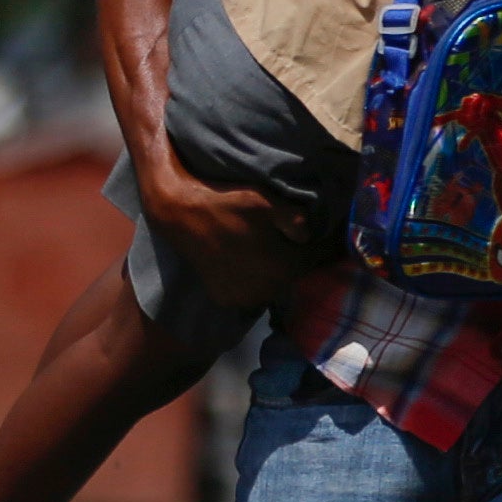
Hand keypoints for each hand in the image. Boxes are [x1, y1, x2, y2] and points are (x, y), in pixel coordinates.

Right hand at [136, 151, 322, 302]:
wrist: (180, 215)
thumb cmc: (227, 204)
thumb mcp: (266, 202)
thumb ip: (296, 220)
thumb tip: (309, 236)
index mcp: (283, 268)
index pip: (315, 259)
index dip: (320, 245)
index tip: (320, 236)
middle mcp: (267, 290)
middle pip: (294, 275)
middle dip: (296, 260)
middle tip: (292, 242)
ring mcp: (244, 298)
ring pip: (273, 287)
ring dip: (276, 273)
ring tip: (269, 252)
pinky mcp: (225, 299)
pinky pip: (250, 293)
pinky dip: (254, 282)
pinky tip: (249, 264)